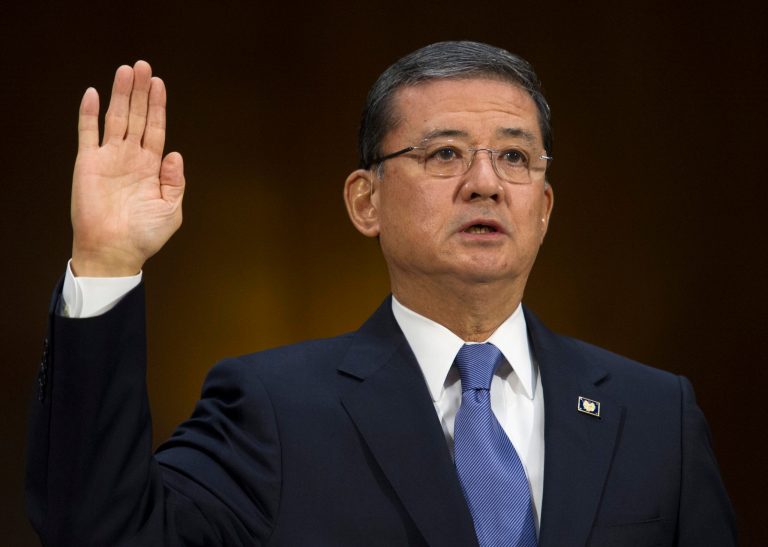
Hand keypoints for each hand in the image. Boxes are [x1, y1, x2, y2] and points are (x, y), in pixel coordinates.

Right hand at [71, 60, 184, 276]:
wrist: (114, 251)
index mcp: (152, 167)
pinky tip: (92, 93)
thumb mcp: (171, 210)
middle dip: (140, 91)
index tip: (159, 84)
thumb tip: (175, 154)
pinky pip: (87, 133)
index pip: (156, 129)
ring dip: (120, 94)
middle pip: (137, 116)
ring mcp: (109, 158)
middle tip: (143, 66)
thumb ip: (175, 182)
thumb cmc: (144, 236)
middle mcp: (131, 158)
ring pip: (115, 118)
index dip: (158, 106)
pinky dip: (88, 113)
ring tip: (125, 70)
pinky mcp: (88, 163)